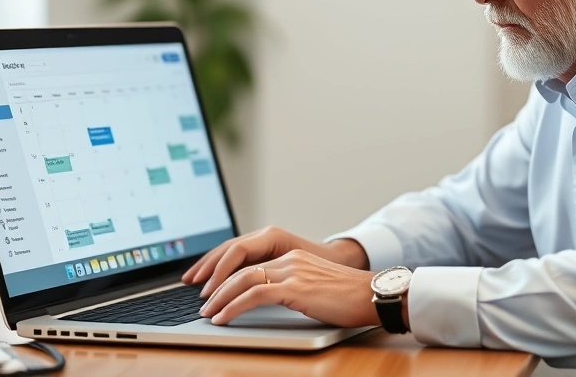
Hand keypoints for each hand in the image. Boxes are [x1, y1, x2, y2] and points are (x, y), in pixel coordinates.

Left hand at [198, 249, 379, 326]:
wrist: (373, 296)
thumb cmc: (351, 298)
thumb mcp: (317, 289)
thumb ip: (295, 288)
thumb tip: (274, 300)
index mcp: (294, 258)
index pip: (252, 263)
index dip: (228, 276)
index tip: (212, 289)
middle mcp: (290, 260)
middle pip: (242, 268)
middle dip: (216, 285)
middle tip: (201, 302)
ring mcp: (292, 272)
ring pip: (242, 280)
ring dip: (219, 298)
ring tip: (207, 313)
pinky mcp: (294, 288)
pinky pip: (253, 296)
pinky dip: (233, 307)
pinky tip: (223, 318)